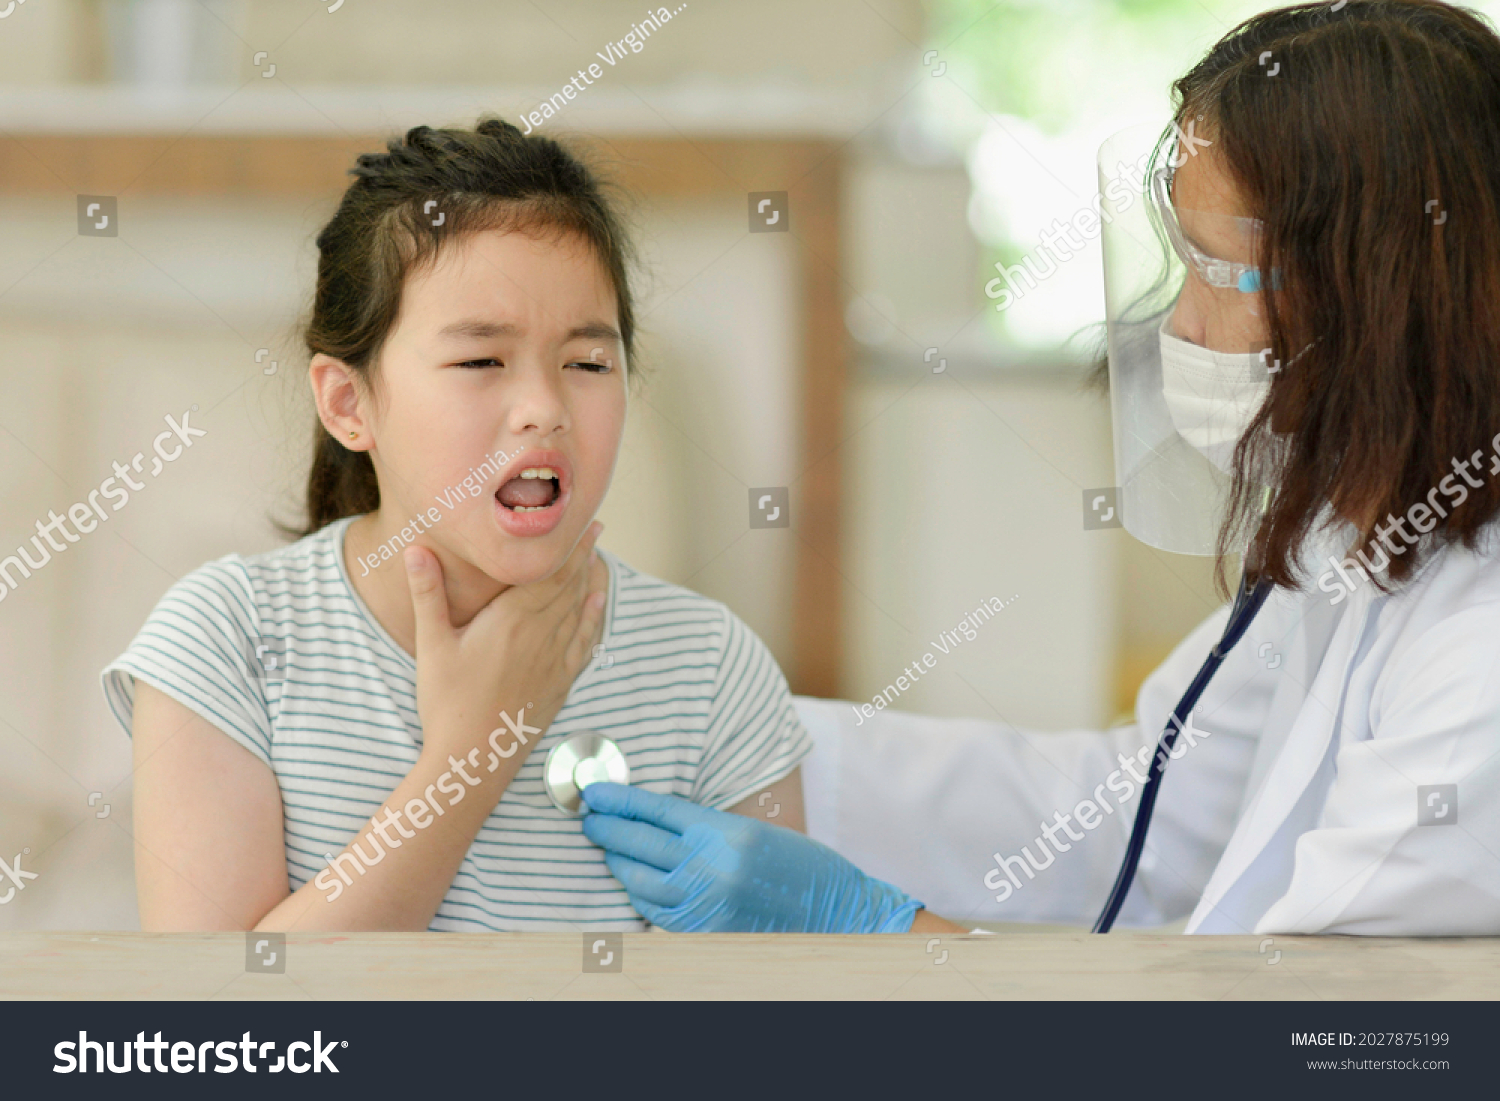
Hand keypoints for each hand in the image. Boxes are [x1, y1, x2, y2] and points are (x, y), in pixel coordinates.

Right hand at [404, 520, 606, 769]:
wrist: (473, 760)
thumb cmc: (447, 702)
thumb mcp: (433, 645)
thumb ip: (428, 594)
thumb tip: (416, 549)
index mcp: (513, 620)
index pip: (550, 572)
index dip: (568, 545)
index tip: (581, 519)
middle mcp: (542, 636)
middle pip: (570, 586)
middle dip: (584, 554)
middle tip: (595, 525)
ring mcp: (556, 661)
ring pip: (581, 610)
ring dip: (592, 580)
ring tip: (599, 555)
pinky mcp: (561, 683)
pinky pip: (585, 641)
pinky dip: (595, 617)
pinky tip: (599, 603)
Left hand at [579, 782, 922, 932]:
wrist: (835, 913)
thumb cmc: (798, 865)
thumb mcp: (751, 830)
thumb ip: (702, 826)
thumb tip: (650, 816)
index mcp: (724, 833)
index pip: (656, 810)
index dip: (620, 799)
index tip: (594, 790)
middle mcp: (710, 869)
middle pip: (639, 843)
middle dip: (607, 828)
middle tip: (588, 815)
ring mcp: (704, 905)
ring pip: (638, 881)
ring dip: (617, 862)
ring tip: (607, 847)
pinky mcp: (702, 933)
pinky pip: (655, 911)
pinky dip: (640, 894)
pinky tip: (633, 881)